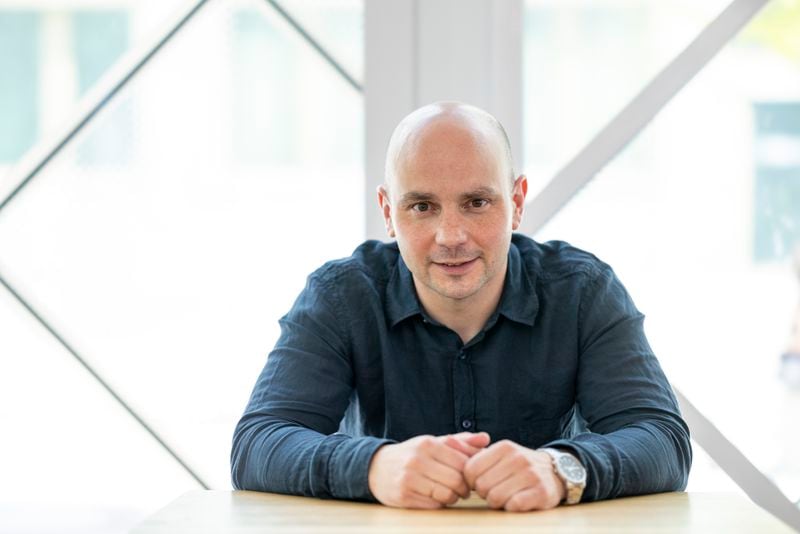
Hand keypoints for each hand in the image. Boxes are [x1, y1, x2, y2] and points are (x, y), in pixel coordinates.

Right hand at [367, 432, 488, 508]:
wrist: (376, 468)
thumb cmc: (412, 455)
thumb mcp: (433, 443)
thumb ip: (460, 441)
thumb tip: (485, 438)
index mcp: (428, 444)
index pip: (463, 463)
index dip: (471, 474)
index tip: (470, 477)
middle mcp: (417, 460)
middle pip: (456, 481)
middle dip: (464, 489)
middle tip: (463, 490)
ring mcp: (409, 479)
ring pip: (446, 495)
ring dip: (453, 498)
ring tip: (450, 493)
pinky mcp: (403, 496)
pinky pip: (433, 506)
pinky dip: (439, 504)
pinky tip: (434, 498)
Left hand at [463, 440, 564, 511]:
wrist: (554, 473)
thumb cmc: (518, 466)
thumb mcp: (498, 454)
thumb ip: (472, 450)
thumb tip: (448, 440)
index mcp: (504, 447)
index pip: (471, 470)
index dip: (471, 482)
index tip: (480, 483)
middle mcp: (518, 458)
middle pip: (482, 486)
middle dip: (485, 493)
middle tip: (495, 490)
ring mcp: (531, 475)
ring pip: (496, 498)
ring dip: (498, 502)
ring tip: (506, 496)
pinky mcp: (541, 492)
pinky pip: (513, 506)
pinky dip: (511, 507)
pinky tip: (517, 501)